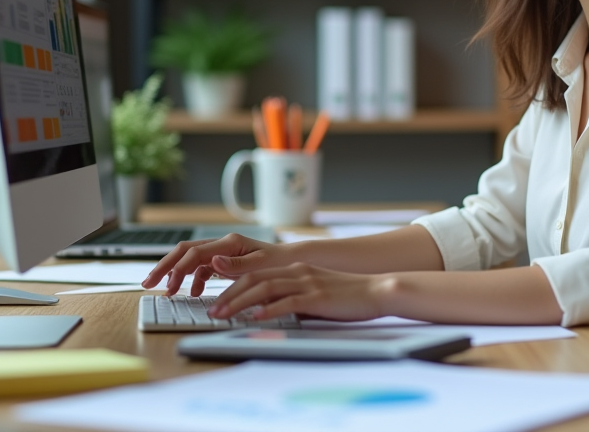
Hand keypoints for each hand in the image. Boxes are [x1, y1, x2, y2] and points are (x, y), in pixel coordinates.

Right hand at [141, 233, 288, 295]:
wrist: (292, 262)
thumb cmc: (279, 264)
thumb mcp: (260, 266)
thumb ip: (235, 264)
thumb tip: (212, 261)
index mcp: (230, 243)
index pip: (194, 253)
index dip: (176, 268)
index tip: (164, 284)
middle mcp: (223, 244)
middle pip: (185, 251)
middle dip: (165, 266)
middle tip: (148, 282)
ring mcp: (222, 252)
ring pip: (190, 259)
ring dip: (176, 274)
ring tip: (168, 292)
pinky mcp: (224, 261)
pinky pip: (201, 268)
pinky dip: (194, 279)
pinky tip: (194, 293)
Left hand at [209, 263, 391, 321]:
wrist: (377, 291)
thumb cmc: (347, 296)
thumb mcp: (315, 292)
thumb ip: (293, 297)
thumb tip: (270, 311)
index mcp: (296, 269)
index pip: (256, 275)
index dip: (232, 288)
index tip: (217, 302)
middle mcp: (298, 272)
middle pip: (254, 279)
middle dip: (228, 295)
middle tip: (212, 311)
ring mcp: (307, 283)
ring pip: (264, 289)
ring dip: (239, 302)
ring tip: (223, 315)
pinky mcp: (317, 297)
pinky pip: (287, 302)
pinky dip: (268, 310)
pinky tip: (254, 318)